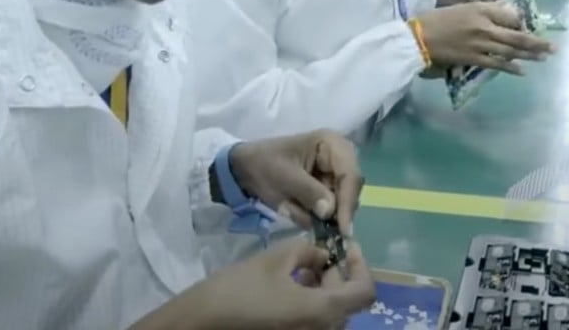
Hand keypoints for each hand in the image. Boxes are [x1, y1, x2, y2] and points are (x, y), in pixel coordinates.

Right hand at [131, 240, 375, 329]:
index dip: (361, 266)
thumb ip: (309, 252)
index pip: (365, 291)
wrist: (203, 321)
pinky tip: (290, 283)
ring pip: (331, 310)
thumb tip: (323, 255)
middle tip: (318, 252)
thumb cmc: (241, 288)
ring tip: (301, 265)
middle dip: (338, 273)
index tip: (346, 247)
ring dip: (324, 286)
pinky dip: (311, 299)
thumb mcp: (278, 258)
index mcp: (323, 311)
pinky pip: (315, 319)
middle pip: (347, 300)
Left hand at [229, 131, 362, 234]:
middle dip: (335, 210)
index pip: (350, 174)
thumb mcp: (284, 178)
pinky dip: (313, 213)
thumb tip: (330, 211)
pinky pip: (329, 207)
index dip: (347, 202)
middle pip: (350, 189)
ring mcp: (333, 172)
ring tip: (294, 209)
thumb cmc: (264, 165)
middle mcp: (339, 156)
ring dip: (320, 213)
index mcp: (331, 144)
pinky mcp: (326, 186)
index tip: (342, 229)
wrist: (245, 168)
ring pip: (341, 201)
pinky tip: (294, 208)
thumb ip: (309, 193)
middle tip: (324, 231)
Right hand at [418, 1, 554, 73]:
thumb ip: (483, 11)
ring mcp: (480, 44)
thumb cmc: (437, 19)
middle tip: (552, 47)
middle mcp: (484, 26)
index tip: (528, 27)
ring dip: (529, 55)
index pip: (509, 15)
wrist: (418, 37)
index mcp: (480, 10)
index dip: (521, 23)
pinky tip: (522, 71)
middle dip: (536, 42)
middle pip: (516, 35)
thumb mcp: (461, 7)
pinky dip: (511, 68)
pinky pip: (497, 64)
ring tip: (543, 58)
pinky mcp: (473, 59)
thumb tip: (503, 16)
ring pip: (510, 50)